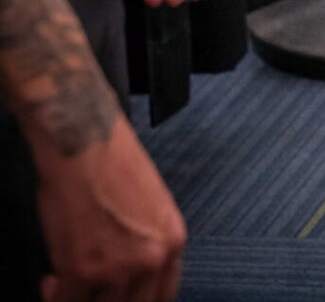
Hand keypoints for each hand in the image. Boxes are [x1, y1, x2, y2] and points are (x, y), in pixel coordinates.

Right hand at [36, 109, 185, 300]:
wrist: (85, 139)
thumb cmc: (112, 161)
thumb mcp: (151, 205)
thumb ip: (146, 244)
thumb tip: (130, 277)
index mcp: (172, 242)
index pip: (161, 297)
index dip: (136, 301)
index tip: (117, 297)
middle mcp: (151, 259)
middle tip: (89, 293)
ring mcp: (118, 269)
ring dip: (80, 299)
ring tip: (67, 286)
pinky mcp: (82, 271)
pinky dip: (55, 297)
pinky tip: (52, 281)